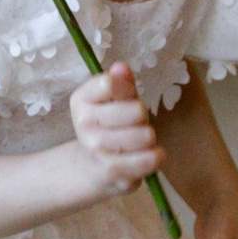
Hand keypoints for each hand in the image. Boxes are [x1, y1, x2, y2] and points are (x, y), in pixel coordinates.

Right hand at [69, 59, 162, 194]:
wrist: (92, 167)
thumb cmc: (107, 127)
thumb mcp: (111, 100)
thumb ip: (120, 82)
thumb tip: (121, 68)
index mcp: (80, 100)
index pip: (110, 83)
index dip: (127, 89)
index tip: (124, 97)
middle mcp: (84, 124)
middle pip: (137, 110)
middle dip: (142, 116)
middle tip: (133, 124)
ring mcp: (97, 149)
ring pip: (146, 135)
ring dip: (148, 137)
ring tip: (138, 141)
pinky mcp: (113, 171)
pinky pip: (150, 159)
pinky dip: (156, 156)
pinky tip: (149, 154)